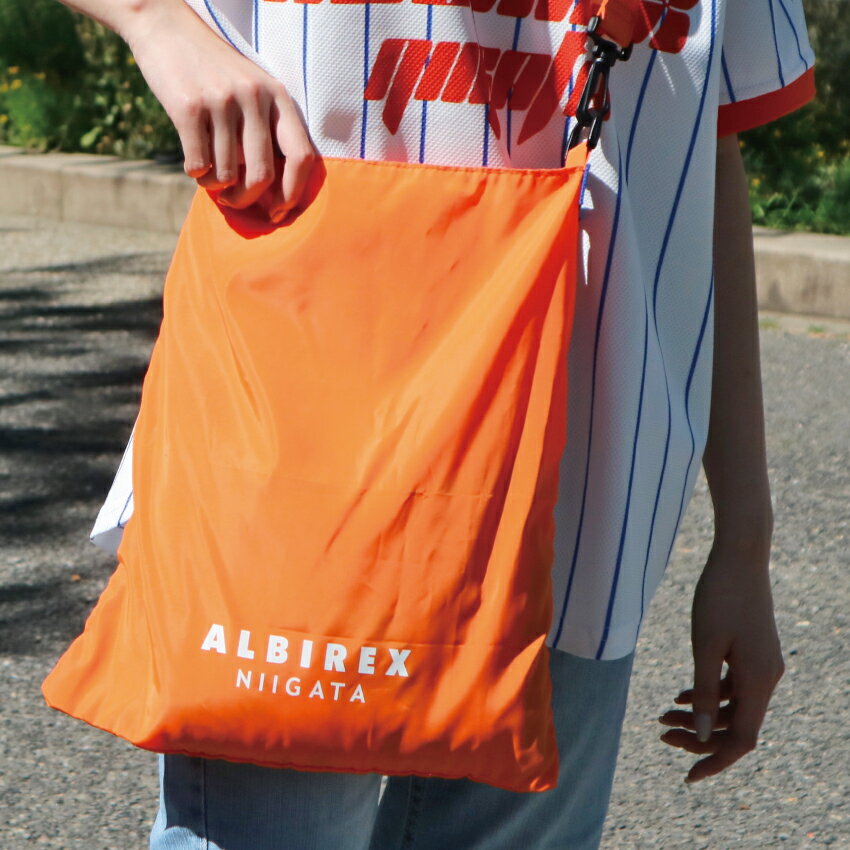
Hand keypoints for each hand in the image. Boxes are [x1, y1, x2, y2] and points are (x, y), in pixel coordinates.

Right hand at [122, 0, 314, 216]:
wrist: (166, 25)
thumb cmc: (214, 71)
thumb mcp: (253, 89)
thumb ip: (268, 129)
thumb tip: (275, 192)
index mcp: (278, 96)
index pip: (302, 157)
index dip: (293, 192)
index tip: (278, 210)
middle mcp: (254, 97)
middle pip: (262, 175)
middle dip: (246, 199)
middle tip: (232, 200)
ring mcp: (222, 101)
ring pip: (227, 174)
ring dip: (215, 185)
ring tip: (208, 174)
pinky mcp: (188, 107)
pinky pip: (198, 165)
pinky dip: (196, 174)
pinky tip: (193, 163)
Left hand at [658, 541, 783, 783]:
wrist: (739, 557)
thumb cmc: (719, 597)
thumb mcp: (704, 645)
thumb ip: (703, 691)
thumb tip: (702, 735)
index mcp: (757, 681)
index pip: (742, 740)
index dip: (715, 761)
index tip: (688, 776)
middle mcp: (766, 678)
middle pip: (735, 725)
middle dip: (699, 736)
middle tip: (660, 731)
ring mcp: (762, 665)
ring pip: (733, 706)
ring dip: (701, 715)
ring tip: (663, 713)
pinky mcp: (753, 652)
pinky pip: (733, 687)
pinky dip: (708, 694)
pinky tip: (682, 694)